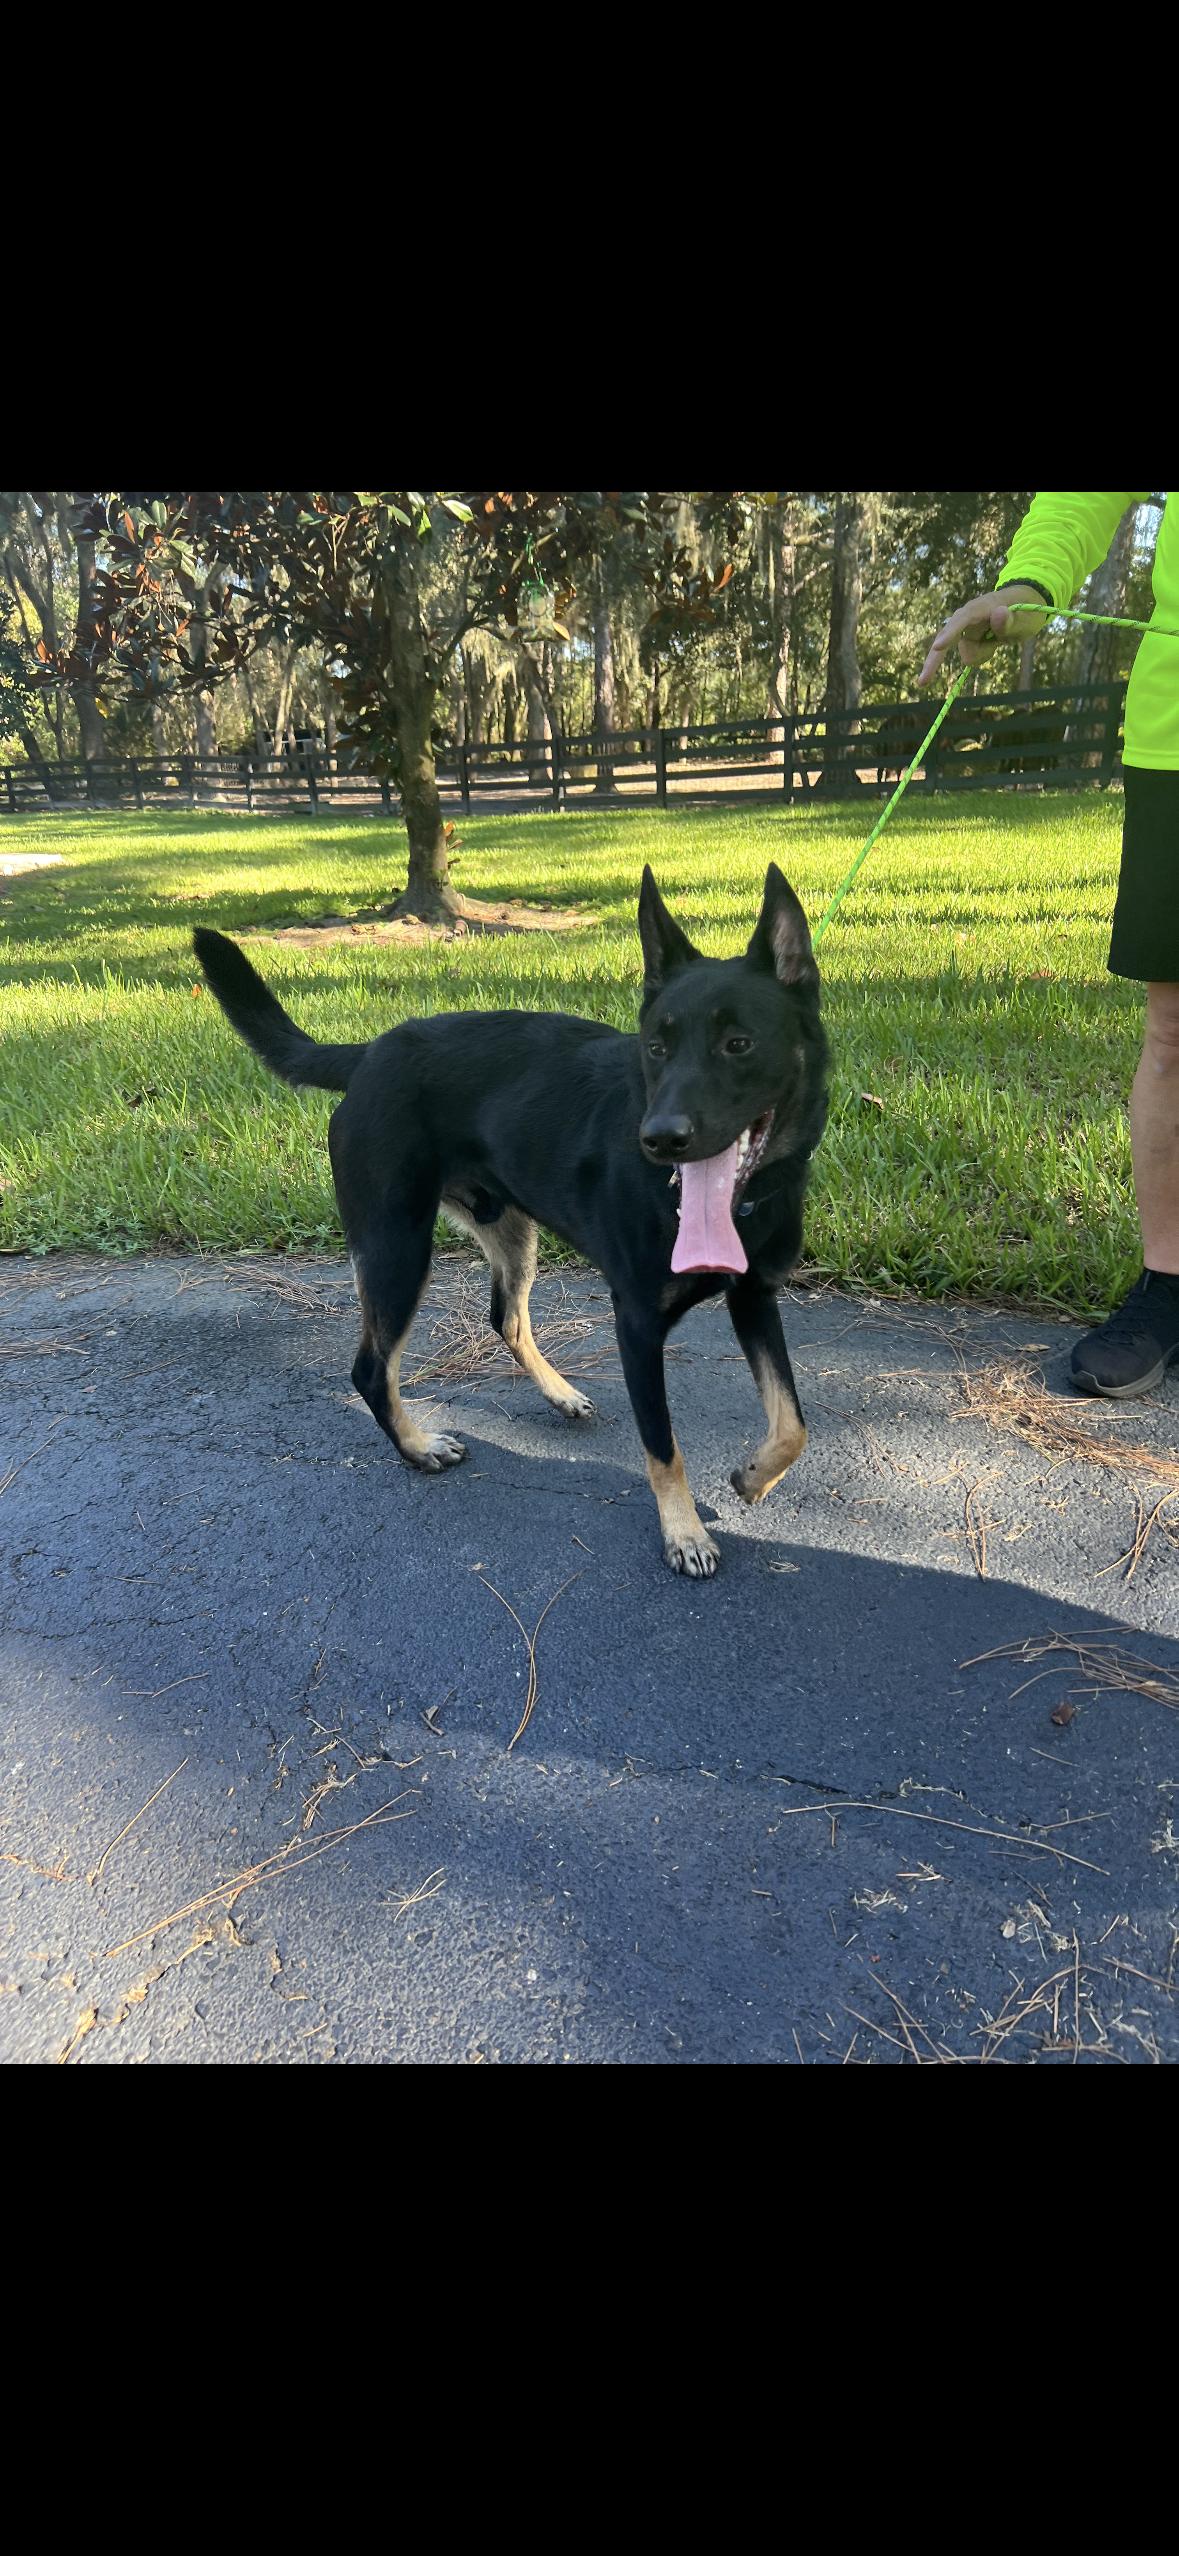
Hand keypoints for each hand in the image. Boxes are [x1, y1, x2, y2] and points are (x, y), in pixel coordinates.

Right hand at [917, 583, 1049, 686]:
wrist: (1026, 606)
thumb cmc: (1027, 611)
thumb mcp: (1026, 618)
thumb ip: (1011, 619)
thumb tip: (998, 614)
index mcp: (982, 607)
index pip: (963, 620)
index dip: (950, 633)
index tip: (938, 647)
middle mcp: (968, 616)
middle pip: (950, 639)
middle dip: (935, 660)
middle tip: (922, 682)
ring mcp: (967, 627)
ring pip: (966, 652)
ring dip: (983, 654)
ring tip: (1000, 643)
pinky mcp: (968, 637)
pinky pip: (970, 654)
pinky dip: (981, 655)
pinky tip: (993, 646)